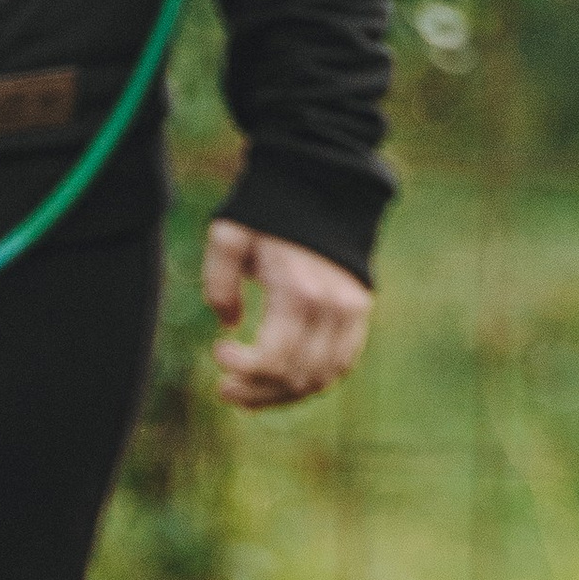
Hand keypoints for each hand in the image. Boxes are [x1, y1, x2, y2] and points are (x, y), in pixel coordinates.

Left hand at [201, 221, 372, 409]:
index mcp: (298, 291)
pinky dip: (312, 381)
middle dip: (255, 392)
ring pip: (321, 379)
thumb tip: (230, 325)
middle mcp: (332, 308)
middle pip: (296, 377)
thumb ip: (218, 282)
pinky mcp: (361, 312)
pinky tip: (283, 382)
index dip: (241, 370)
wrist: (324, 183)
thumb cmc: (269, 210)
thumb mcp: (229, 236)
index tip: (217, 352)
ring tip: (249, 395)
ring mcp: (352, 313)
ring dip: (282, 395)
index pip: (274, 360)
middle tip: (224, 389)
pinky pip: (341, 365)